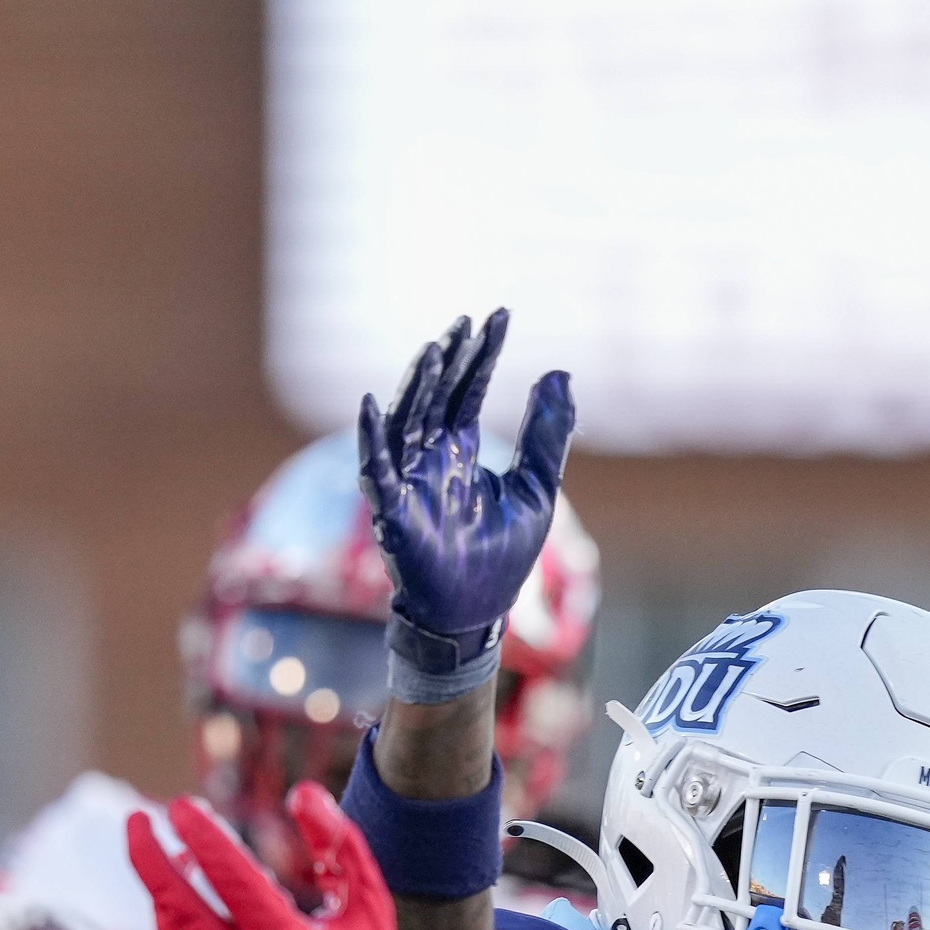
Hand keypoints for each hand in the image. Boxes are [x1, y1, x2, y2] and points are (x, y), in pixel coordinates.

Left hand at [127, 784, 405, 929]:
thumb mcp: (370, 912)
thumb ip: (342, 847)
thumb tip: (304, 794)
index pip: (228, 875)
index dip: (201, 834)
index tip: (185, 806)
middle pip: (173, 904)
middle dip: (148, 854)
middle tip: (137, 820)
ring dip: (169, 893)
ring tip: (177, 862)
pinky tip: (215, 927)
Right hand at [357, 308, 574, 645]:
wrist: (476, 612)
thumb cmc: (502, 556)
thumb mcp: (537, 488)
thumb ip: (546, 435)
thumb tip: (559, 372)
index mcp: (462, 451)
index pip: (468, 390)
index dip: (481, 355)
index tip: (498, 317)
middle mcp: (431, 458)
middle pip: (437, 395)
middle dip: (450, 360)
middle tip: (467, 323)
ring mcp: (408, 480)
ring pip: (407, 420)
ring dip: (417, 385)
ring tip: (435, 350)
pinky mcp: (391, 509)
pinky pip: (376, 466)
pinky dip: (370, 435)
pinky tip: (371, 402)